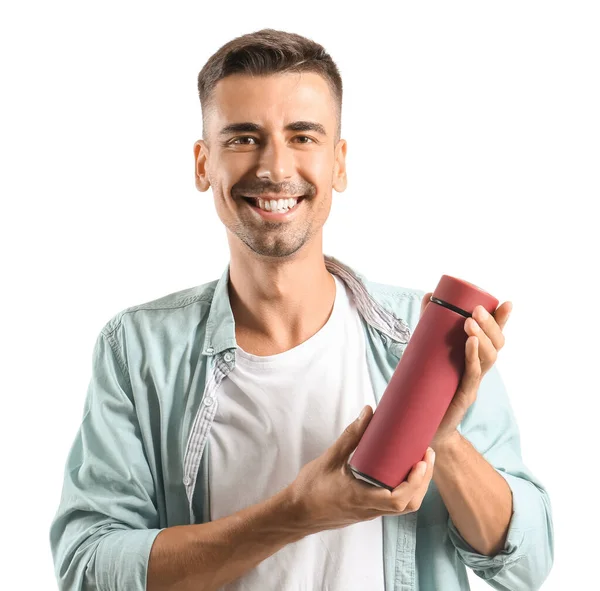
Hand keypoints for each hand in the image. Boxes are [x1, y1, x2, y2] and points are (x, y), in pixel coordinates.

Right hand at [285, 405, 434, 534]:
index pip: (398, 499)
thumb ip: (350, 436)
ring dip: (416, 486)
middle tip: (427, 455)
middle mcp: (370, 510)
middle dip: (423, 481)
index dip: (415, 482)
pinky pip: (392, 505)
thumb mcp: (330, 458)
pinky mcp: (366, 511)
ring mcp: (369, 513)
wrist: (296, 513)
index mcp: (362, 499)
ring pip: (403, 507)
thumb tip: (368, 412)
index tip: (421, 460)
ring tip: (419, 462)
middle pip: (409, 505)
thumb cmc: (310, 487)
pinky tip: (401, 472)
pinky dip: (404, 490)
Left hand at [419, 292, 512, 451]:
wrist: (425, 423)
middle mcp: (478, 368)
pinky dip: (473, 357)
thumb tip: (430, 295)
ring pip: (488, 358)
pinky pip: (473, 374)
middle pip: (496, 345)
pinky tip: (469, 343)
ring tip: (469, 323)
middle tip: (475, 310)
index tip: (506, 303)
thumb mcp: (429, 349)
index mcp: (474, 357)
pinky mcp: (463, 394)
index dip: (502, 321)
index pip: (494, 336)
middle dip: (490, 325)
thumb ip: (430, 323)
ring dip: (482, 338)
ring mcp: (473, 381)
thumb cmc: (430, 385)